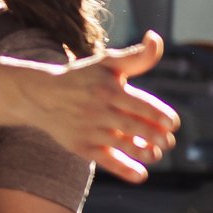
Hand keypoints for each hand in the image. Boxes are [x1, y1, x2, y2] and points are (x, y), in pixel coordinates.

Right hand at [33, 32, 179, 183]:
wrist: (39, 95)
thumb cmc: (82, 77)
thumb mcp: (107, 63)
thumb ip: (136, 57)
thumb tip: (155, 37)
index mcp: (108, 89)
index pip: (140, 104)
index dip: (160, 115)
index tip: (172, 124)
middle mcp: (98, 110)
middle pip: (134, 126)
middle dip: (155, 136)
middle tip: (168, 141)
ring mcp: (88, 130)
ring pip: (121, 145)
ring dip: (143, 152)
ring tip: (155, 154)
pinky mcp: (80, 147)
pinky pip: (105, 161)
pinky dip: (124, 169)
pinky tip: (141, 174)